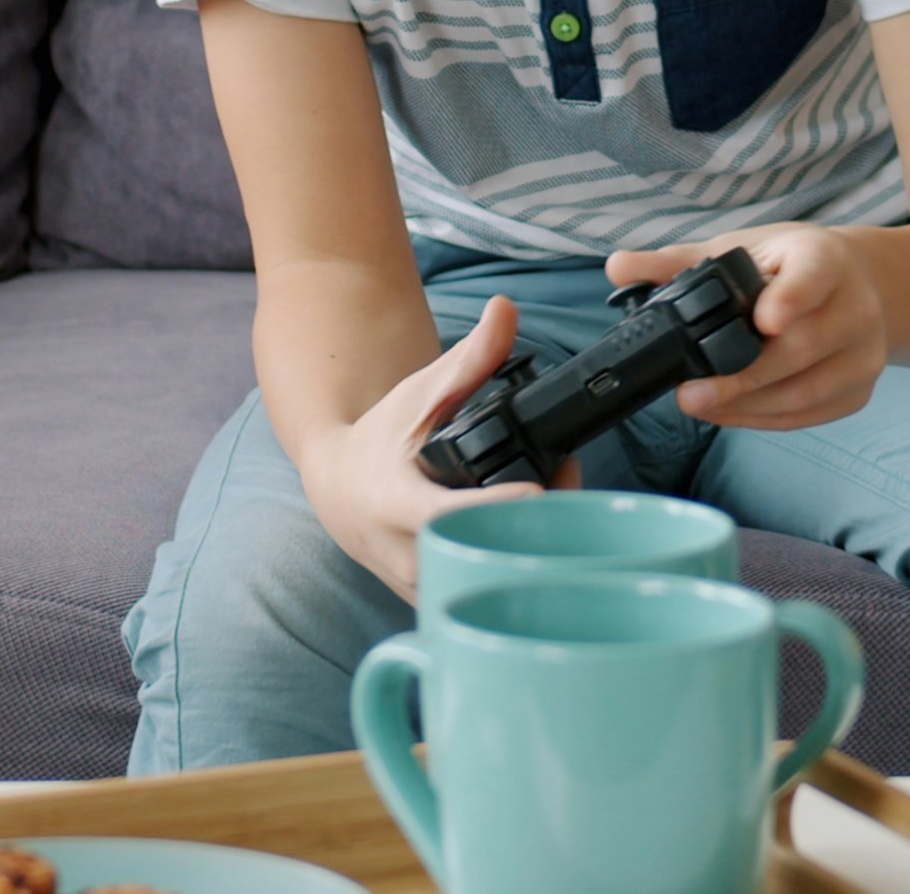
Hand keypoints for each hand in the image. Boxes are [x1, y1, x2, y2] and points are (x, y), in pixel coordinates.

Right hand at [295, 294, 562, 600]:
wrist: (338, 490)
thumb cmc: (381, 439)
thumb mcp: (420, 395)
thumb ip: (470, 359)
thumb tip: (506, 310)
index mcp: (395, 503)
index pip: (445, 516)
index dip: (493, 507)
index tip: (538, 493)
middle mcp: (405, 553)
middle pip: (480, 553)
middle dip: (536, 525)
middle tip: (571, 481)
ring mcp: (420, 584)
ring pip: (487, 582)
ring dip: (532, 548)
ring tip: (564, 503)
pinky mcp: (433, 600)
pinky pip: (483, 594)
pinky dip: (516, 568)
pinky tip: (543, 536)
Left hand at [605, 226, 888, 430]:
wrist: (857, 286)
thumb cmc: (787, 265)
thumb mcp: (739, 250)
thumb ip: (678, 262)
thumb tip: (616, 267)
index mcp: (825, 258)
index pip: (814, 277)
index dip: (791, 299)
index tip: (765, 321)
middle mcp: (856, 306)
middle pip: (803, 348)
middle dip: (744, 375)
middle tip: (690, 392)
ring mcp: (864, 354)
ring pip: (806, 391)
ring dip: (748, 405)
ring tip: (700, 405)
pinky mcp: (859, 391)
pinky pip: (809, 414)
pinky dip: (765, 418)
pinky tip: (728, 413)